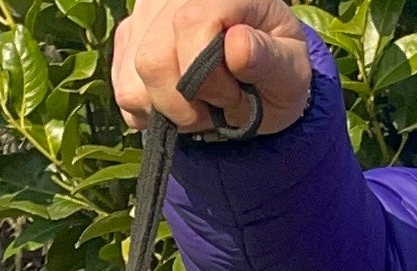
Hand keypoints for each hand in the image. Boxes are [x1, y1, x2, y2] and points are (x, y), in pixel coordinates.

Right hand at [112, 0, 311, 136]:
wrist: (258, 81)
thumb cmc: (277, 73)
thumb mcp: (291, 72)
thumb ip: (270, 60)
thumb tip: (237, 46)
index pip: (191, 24)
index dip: (209, 76)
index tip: (232, 94)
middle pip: (153, 59)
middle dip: (186, 103)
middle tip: (216, 104)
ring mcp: (146, 12)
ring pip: (133, 80)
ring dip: (169, 110)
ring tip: (201, 102)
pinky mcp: (129, 38)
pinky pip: (124, 91)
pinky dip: (153, 112)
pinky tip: (181, 100)